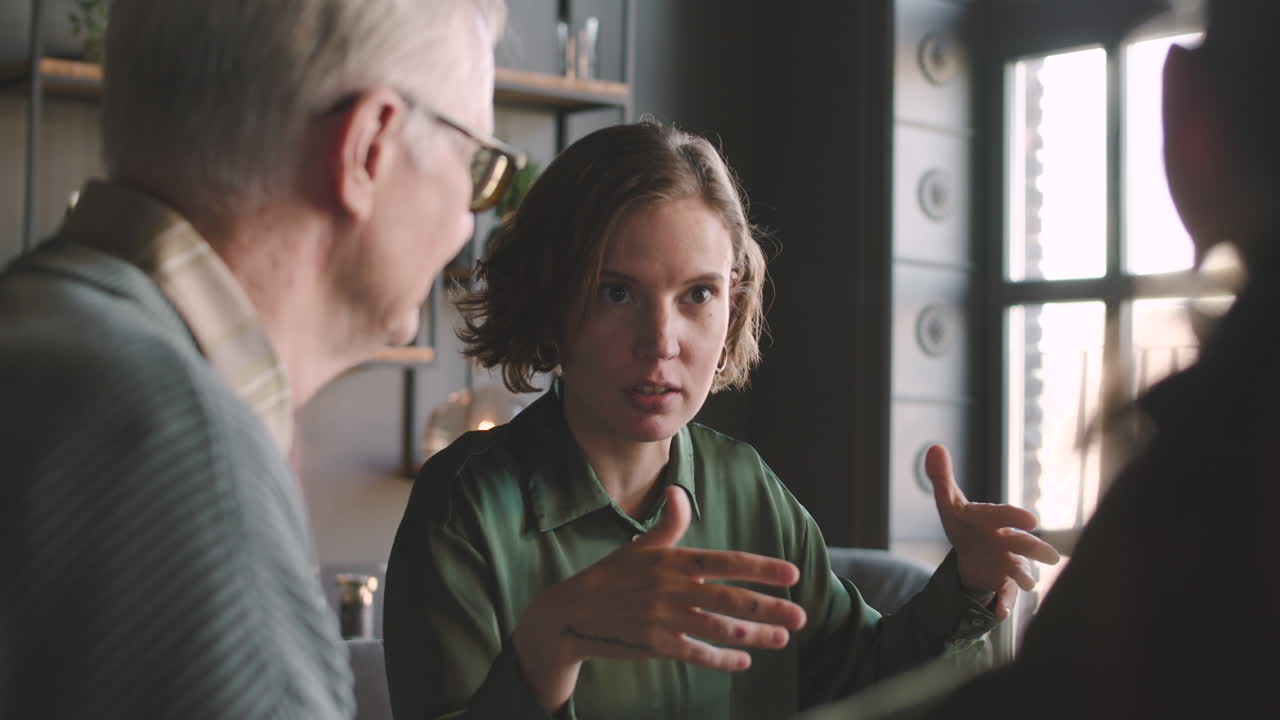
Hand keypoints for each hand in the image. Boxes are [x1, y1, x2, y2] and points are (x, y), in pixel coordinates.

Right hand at [512, 485, 806, 711]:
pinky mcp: (656, 644)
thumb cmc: (611, 576)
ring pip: (719, 629)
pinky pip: (696, 654)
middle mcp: (672, 588)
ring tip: (783, 637)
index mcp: (672, 560)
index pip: (725, 562)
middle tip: (802, 615)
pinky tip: (743, 661)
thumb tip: (680, 492)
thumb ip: (668, 524)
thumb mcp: (639, 547)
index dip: (760, 568)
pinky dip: (721, 659)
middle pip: (730, 599)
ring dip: (755, 635)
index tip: (792, 573)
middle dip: (769, 608)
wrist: (571, 613)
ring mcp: (664, 618)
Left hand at [925, 444, 1060, 618]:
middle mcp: (1005, 541)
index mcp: (991, 520)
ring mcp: (1005, 564)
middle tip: (1051, 555)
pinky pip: (1005, 597)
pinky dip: (1004, 605)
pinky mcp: (1001, 585)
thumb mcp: (950, 503)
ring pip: (1019, 571)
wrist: (974, 553)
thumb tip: (934, 447)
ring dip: (1025, 577)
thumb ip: (941, 478)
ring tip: (1031, 585)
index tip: (1029, 520)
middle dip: (1033, 548)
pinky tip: (999, 614)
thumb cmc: (966, 524)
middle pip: (1022, 544)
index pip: (1001, 515)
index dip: (1013, 516)